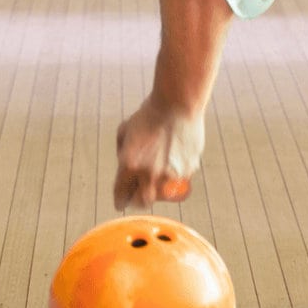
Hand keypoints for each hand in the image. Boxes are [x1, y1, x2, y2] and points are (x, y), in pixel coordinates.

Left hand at [114, 94, 203, 210]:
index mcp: (128, 165)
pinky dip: (175, 176)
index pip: (121, 195)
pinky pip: (179, 180)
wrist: (176, 105)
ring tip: (158, 179)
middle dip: (138, 200)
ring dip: (158, 190)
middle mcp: (148, 174)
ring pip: (162, 195)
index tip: (121, 202)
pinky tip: (173, 161)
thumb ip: (122, 151)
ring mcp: (170, 174)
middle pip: (142, 202)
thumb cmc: (149, 114)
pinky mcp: (187, 170)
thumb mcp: (124, 131)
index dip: (120, 200)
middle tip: (139, 196)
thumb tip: (124, 163)